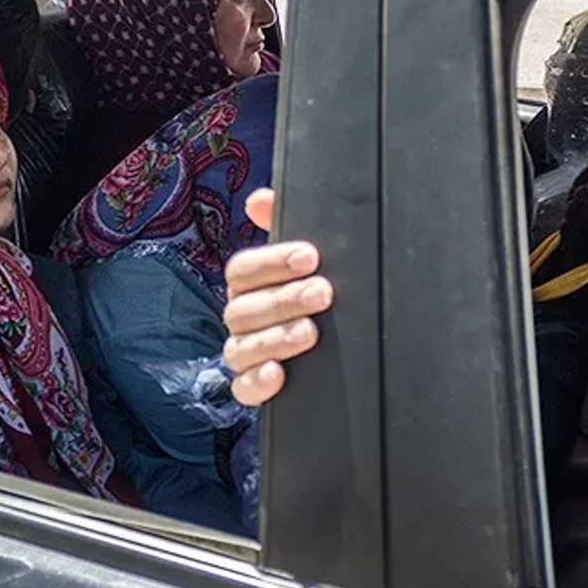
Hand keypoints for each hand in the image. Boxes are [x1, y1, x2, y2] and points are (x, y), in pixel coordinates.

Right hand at [222, 189, 331, 406]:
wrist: (345, 356)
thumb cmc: (315, 294)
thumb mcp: (308, 263)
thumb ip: (285, 226)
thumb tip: (260, 199)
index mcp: (250, 286)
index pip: (243, 270)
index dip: (272, 262)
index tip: (310, 257)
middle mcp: (242, 318)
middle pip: (243, 308)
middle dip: (283, 299)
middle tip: (322, 293)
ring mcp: (245, 354)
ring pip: (242, 347)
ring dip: (275, 338)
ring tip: (310, 333)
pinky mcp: (254, 387)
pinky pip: (243, 389)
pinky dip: (258, 382)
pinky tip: (278, 373)